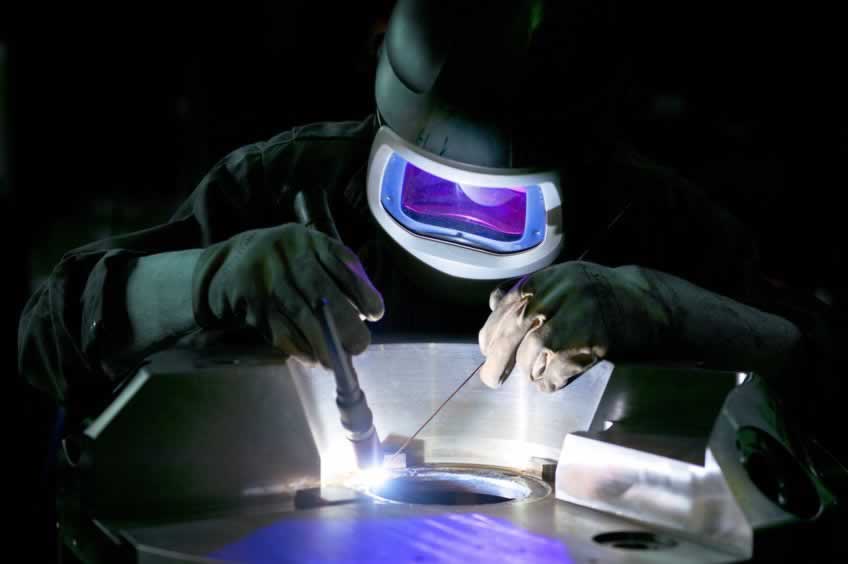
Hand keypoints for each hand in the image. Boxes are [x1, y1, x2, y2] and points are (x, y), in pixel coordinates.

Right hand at [192, 224, 383, 366]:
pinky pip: (279, 330)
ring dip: (323, 343)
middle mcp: (286, 255)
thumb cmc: (284, 264)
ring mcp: (266, 279)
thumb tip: (368, 311)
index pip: (341, 263)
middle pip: (321, 291)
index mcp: (307, 239)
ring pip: (300, 315)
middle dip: (345, 322)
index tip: (376, 314)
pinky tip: (313, 358)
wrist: (228, 266)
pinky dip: (299, 348)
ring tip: (337, 361)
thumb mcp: (310, 254)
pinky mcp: (251, 302)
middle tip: (360, 344)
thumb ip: (338, 272)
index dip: (362, 291)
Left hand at [478, 261, 671, 391]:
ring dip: (527, 370)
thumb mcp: (561, 280)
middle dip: (497, 358)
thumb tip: (493, 304)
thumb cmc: (597, 294)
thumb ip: (529, 292)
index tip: (485, 348)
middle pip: (513, 330)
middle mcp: (558, 295)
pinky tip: (549, 381)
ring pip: (532, 353)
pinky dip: (548, 381)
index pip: (505, 306)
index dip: (491, 332)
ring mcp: (575, 319)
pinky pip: (556, 371)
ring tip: (532, 373)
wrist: (644, 303)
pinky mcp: (590, 344)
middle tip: (492, 378)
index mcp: (547, 279)